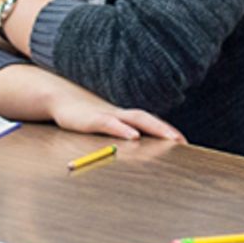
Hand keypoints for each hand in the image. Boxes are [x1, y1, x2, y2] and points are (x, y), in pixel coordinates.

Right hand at [46, 81, 185, 142]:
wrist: (60, 98)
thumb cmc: (83, 114)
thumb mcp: (102, 124)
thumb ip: (116, 132)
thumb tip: (132, 145)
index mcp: (123, 116)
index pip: (149, 122)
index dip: (166, 130)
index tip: (183, 141)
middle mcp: (119, 113)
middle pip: (147, 119)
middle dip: (165, 130)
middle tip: (182, 142)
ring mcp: (106, 115)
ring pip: (134, 119)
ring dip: (153, 128)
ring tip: (169, 138)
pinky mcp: (91, 120)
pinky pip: (110, 124)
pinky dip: (123, 129)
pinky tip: (134, 136)